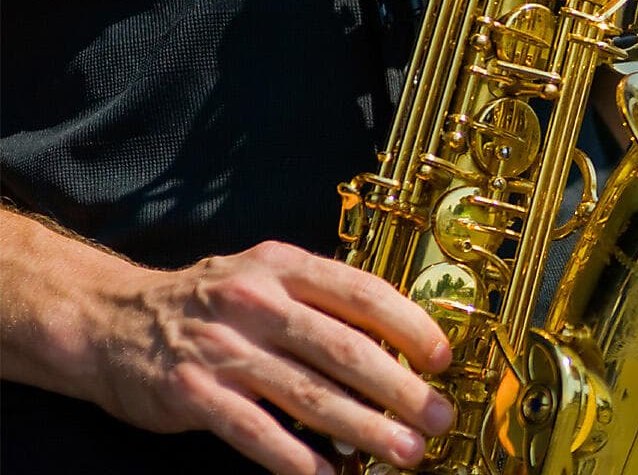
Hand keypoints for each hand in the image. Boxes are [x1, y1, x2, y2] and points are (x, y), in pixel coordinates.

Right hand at [93, 242, 453, 474]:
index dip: (409, 325)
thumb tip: (399, 343)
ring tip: (404, 450)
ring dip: (364, 428)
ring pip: (308, 394)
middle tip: (438, 416)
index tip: (443, 357)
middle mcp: (256, 302)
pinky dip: (296, 459)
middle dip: (399, 389)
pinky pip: (255, 432)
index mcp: (283, 267)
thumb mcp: (266, 279)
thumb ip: (322, 303)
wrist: (110, 320)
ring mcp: (223, 348)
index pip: (361, 292)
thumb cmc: (209, 304)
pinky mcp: (193, 393)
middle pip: (344, 348)